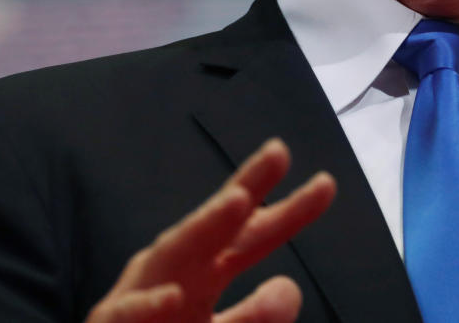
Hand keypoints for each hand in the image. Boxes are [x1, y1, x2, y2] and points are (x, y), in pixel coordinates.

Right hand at [85, 138, 335, 322]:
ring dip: (204, 225)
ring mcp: (144, 293)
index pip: (252, 236)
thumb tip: (288, 286)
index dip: (289, 211)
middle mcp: (178, 272)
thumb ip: (255, 316)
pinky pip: (130, 312)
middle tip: (279, 151)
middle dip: (246, 187)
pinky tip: (173, 295)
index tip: (327, 183)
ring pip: (173, 252)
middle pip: (216, 227)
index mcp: (205, 273)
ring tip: (238, 200)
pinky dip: (150, 303)